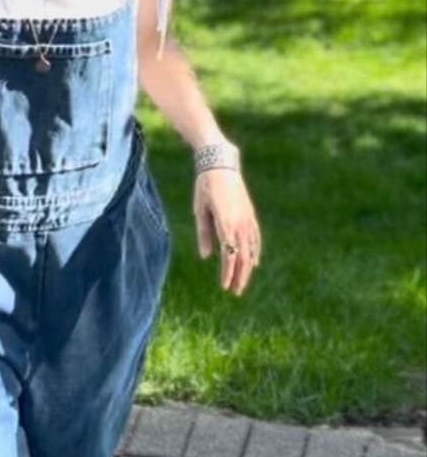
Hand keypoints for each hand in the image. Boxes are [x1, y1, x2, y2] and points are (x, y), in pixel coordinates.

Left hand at [193, 168, 261, 295]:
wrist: (221, 164)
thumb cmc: (205, 187)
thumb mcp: (200, 210)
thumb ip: (204, 234)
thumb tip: (206, 256)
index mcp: (226, 223)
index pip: (229, 255)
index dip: (227, 273)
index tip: (224, 286)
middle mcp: (240, 223)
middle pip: (242, 256)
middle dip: (239, 276)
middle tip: (235, 292)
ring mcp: (248, 219)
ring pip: (250, 250)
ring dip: (247, 268)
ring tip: (241, 282)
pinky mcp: (250, 215)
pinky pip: (255, 238)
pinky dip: (255, 252)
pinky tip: (253, 263)